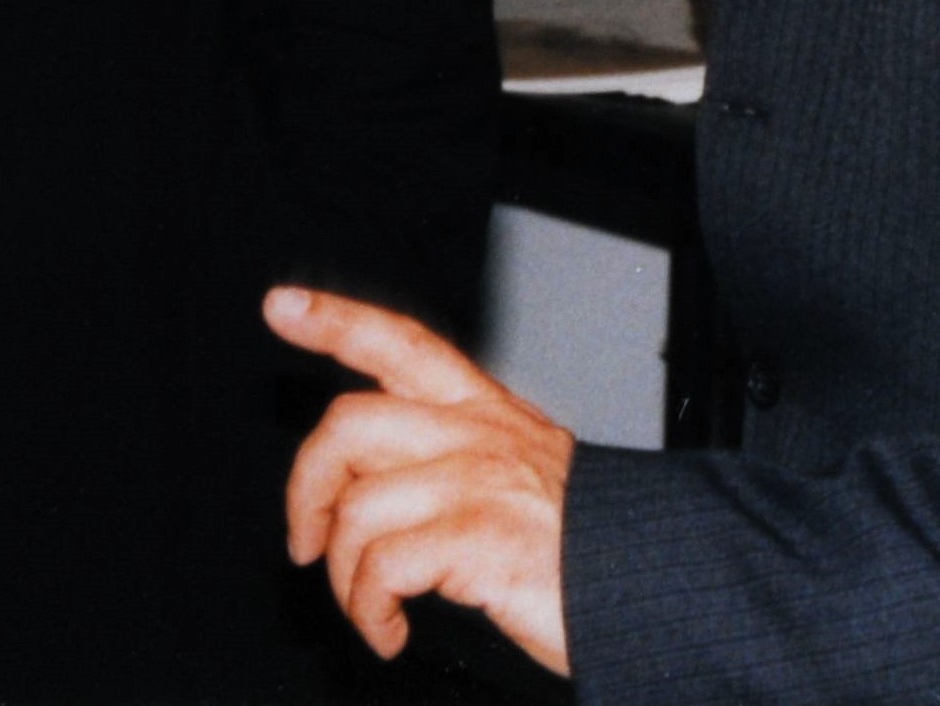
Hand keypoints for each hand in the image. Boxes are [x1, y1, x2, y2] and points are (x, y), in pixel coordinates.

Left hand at [268, 286, 572, 674]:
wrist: (658, 582)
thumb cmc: (590, 544)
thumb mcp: (524, 474)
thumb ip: (455, 459)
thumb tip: (369, 489)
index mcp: (486, 412)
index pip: (401, 342)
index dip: (335, 319)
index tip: (282, 306)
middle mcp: (476, 436)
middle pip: (350, 425)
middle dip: (304, 487)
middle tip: (305, 539)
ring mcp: (477, 485)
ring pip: (357, 510)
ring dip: (344, 578)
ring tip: (370, 609)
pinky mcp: (479, 540)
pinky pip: (382, 569)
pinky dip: (369, 611)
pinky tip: (391, 632)